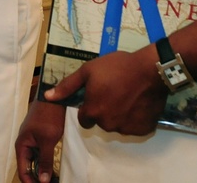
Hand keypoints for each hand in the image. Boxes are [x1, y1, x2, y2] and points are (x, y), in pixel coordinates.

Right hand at [15, 99, 63, 182]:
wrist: (54, 97)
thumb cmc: (49, 116)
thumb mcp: (48, 140)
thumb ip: (45, 160)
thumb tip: (42, 180)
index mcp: (22, 144)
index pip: (22, 171)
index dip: (30, 182)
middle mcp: (24, 143)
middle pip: (28, 167)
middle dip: (37, 178)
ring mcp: (32, 140)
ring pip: (35, 161)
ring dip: (42, 170)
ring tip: (53, 179)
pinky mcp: (40, 137)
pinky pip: (40, 153)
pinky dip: (46, 162)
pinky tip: (54, 167)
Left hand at [43, 48, 167, 135]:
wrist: (149, 69)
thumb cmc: (116, 67)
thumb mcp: (88, 71)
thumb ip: (67, 86)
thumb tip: (47, 96)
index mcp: (93, 112)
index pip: (84, 119)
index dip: (89, 107)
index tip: (98, 95)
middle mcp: (108, 125)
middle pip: (102, 122)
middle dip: (105, 111)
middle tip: (114, 92)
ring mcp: (127, 128)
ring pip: (118, 125)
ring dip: (120, 115)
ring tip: (128, 95)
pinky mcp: (144, 129)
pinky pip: (135, 127)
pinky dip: (136, 118)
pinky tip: (138, 102)